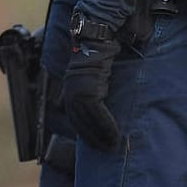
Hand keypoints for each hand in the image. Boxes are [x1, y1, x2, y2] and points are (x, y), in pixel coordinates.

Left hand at [63, 35, 121, 150]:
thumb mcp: (92, 74)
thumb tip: (100, 100)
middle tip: (106, 149)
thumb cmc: (98, 54)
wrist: (97, 37)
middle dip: (92, 138)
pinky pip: (96, 113)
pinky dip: (106, 126)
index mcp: (71, 88)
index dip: (84, 132)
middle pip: (80, 122)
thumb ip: (93, 86)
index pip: (75, 118)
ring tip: (113, 145)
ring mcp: (78, 90)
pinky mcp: (88, 89)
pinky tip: (115, 135)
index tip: (95, 143)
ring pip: (88, 121)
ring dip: (101, 135)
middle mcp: (71, 91)